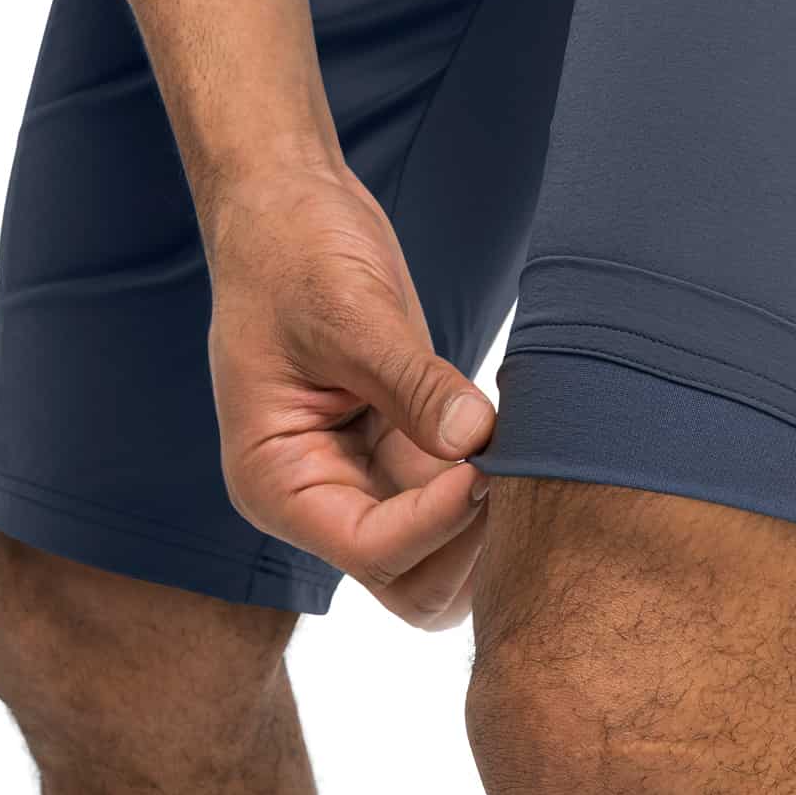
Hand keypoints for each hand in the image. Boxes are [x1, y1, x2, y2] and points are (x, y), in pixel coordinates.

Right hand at [202, 162, 493, 627]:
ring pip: (443, 562)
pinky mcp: (404, 459)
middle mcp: (318, 501)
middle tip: (511, 474)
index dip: (436, 523)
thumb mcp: (351, 314)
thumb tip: (475, 440)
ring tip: (517, 457)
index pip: (370, 550)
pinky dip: (494, 491)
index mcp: (278, 483)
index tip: (482, 466)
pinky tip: (516, 440)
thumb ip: (414, 383)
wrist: (289, 208)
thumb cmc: (293, 253)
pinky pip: (458, 507)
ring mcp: (364, 485)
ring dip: (487, 529)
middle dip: (468, 548)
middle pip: (410, 586)